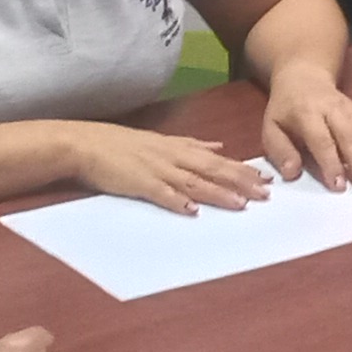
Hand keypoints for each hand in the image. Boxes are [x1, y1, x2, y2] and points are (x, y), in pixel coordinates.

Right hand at [68, 122, 267, 217]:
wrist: (86, 144)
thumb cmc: (122, 144)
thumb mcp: (162, 140)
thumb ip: (191, 144)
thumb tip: (219, 147)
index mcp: (178, 147)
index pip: (217, 159)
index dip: (242, 168)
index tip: (266, 177)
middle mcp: (172, 157)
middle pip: (212, 169)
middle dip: (240, 182)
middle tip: (265, 193)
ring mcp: (156, 169)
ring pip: (193, 181)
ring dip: (217, 193)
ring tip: (240, 204)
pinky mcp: (138, 183)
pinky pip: (160, 193)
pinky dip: (177, 201)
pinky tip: (192, 210)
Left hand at [258, 68, 351, 191]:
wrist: (304, 76)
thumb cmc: (286, 109)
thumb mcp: (271, 127)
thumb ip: (280, 151)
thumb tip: (292, 173)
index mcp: (307, 113)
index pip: (322, 140)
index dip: (331, 163)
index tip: (339, 185)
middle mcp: (333, 109)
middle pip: (350, 136)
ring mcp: (351, 109)